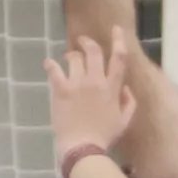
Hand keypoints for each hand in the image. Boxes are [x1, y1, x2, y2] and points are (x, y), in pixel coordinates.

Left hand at [48, 33, 139, 168]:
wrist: (82, 148)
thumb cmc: (104, 137)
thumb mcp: (124, 122)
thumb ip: (129, 103)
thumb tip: (125, 88)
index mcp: (112, 88)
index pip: (118, 58)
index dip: (118, 40)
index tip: (115, 29)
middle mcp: (95, 81)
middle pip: (93, 51)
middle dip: (88, 43)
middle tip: (83, 42)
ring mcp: (77, 84)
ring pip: (74, 58)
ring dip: (71, 55)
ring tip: (68, 57)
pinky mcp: (60, 90)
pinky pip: (54, 70)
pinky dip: (50, 65)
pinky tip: (48, 63)